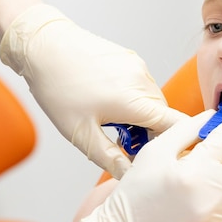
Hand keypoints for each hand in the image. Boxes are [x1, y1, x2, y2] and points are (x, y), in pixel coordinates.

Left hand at [0, 4, 183, 177]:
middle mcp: (143, 81)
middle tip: (121, 141)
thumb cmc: (58, 87)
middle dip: (150, 132)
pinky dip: (135, 97)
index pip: (176, 124)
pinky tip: (108, 99)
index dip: (178, 141)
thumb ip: (110, 159)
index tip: (164, 153)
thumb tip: (129, 175)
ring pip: (154, 100)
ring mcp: (139, 67)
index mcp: (135, 101)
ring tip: (112, 119)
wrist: (44, 46)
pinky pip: (144, 85)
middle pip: (164, 115)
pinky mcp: (132, 58)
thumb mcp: (80, 133)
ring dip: (142, 114)